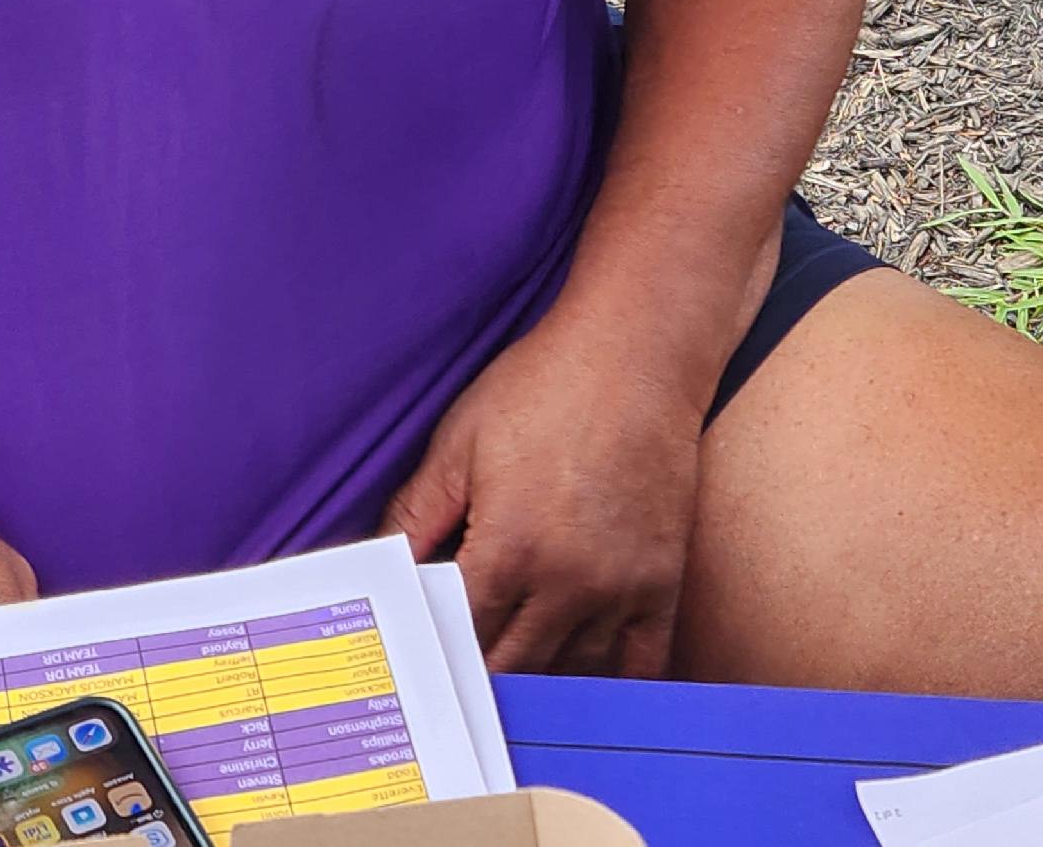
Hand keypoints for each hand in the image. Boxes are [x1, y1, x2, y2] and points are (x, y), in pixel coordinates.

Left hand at [380, 311, 705, 675]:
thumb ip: (416, 514)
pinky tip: (582, 686)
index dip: (434, 650)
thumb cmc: (541, 387)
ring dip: (537, 681)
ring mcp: (620, 590)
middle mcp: (566, 584)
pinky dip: (608, 684)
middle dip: (477, 674)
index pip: (459, 636)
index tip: (418, 656)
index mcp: (508, 548)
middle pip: (511, 668)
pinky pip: (640, 665)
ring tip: (506, 678)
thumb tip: (381, 565)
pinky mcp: (662, 583)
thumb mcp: (458, 441)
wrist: (634, 354)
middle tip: (452, 676)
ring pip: (570, 675)